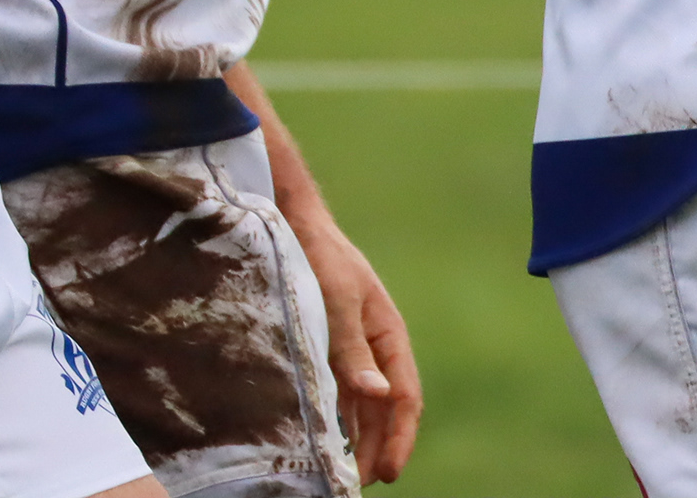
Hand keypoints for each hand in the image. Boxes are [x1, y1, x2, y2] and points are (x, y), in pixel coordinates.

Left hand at [280, 192, 421, 480]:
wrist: (292, 225)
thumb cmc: (320, 258)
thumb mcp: (338, 302)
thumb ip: (354, 350)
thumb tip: (380, 396)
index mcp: (389, 334)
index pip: (404, 396)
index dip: (399, 437)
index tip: (388, 473)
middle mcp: (375, 346)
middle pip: (386, 408)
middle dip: (378, 447)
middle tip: (361, 484)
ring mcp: (352, 348)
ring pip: (364, 405)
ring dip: (359, 440)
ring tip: (347, 474)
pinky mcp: (328, 348)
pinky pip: (340, 394)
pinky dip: (338, 421)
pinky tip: (328, 440)